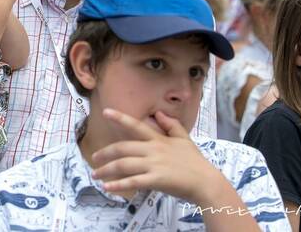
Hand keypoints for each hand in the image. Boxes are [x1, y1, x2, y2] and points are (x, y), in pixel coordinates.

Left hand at [91, 109, 221, 203]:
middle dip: (105, 153)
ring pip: (124, 165)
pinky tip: (108, 188)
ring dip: (106, 170)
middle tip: (94, 157)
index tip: (106, 112)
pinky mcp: (156, 180)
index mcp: (159, 140)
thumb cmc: (196, 163)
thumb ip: (171, 125)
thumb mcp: (185, 139)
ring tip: (96, 174)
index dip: (120, 118)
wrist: (206, 183)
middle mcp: (154, 150)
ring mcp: (154, 165)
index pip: (136, 126)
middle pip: (123, 148)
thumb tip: (159, 113)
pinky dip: (118, 185)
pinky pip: (133, 182)